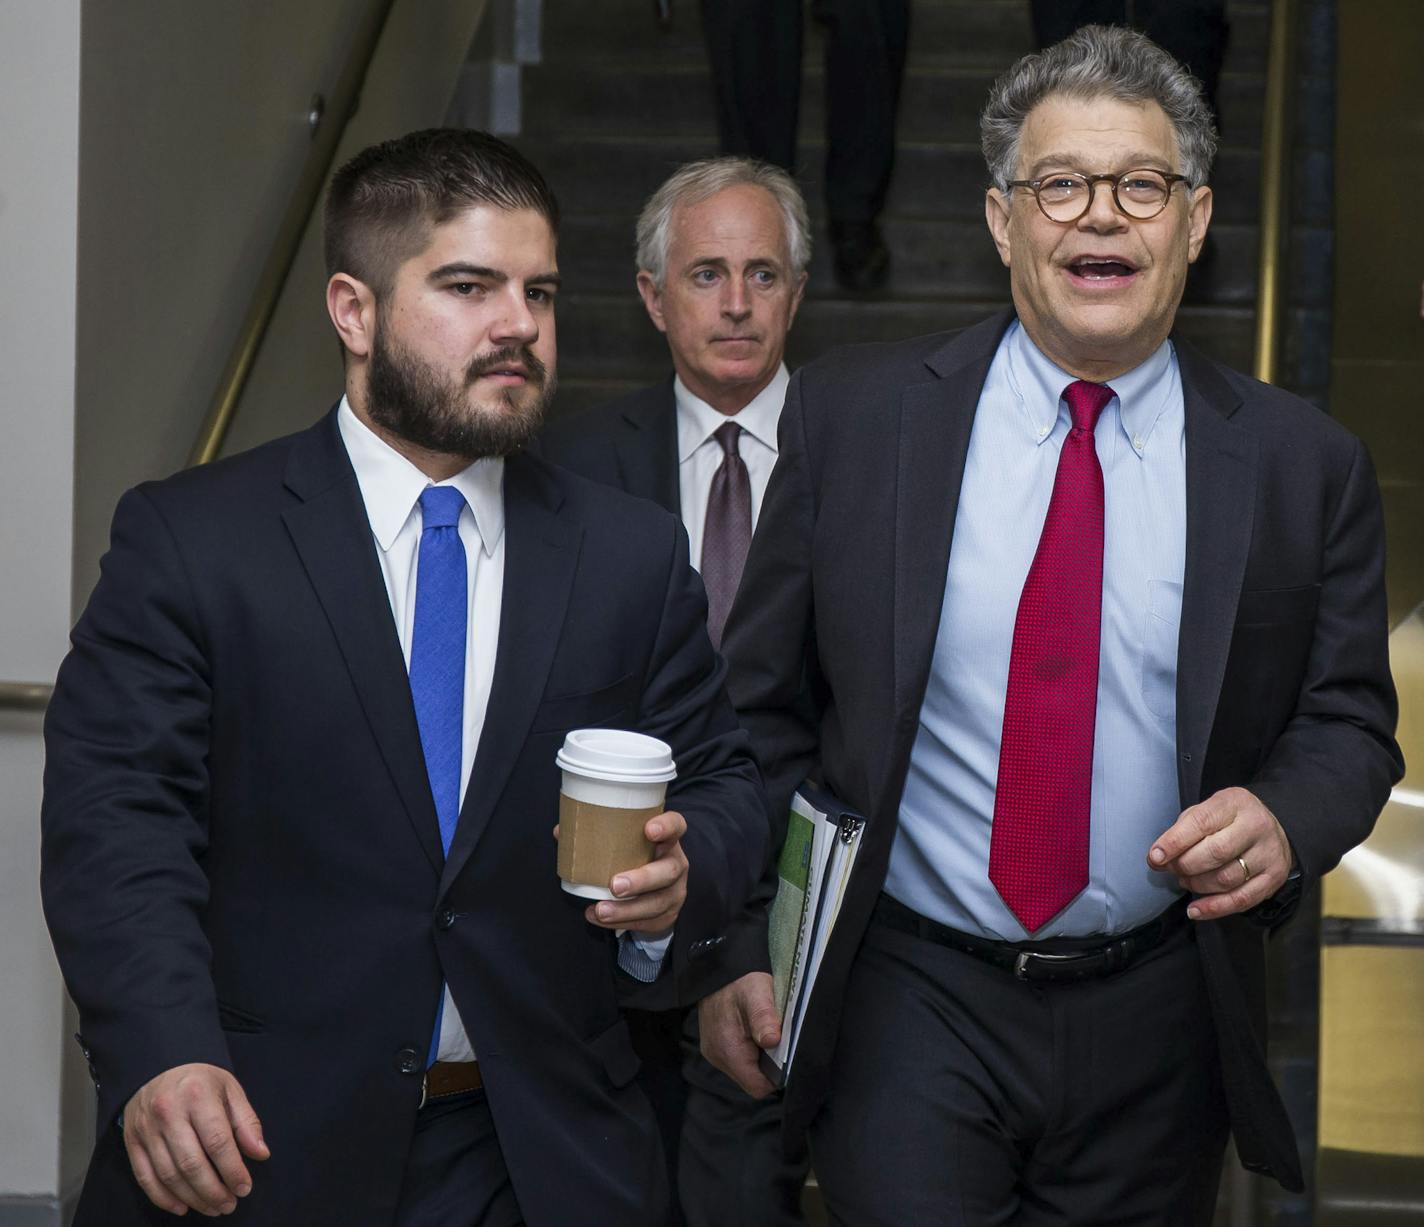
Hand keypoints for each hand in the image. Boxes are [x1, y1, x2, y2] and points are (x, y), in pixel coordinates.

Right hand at [123, 1063, 268, 1215]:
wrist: (159, 1066)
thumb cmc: (200, 1081)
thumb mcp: (230, 1090)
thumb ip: (246, 1122)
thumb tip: (260, 1154)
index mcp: (197, 1096)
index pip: (217, 1142)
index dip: (232, 1170)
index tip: (245, 1188)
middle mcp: (168, 1113)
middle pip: (191, 1164)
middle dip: (213, 1191)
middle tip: (229, 1205)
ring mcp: (146, 1129)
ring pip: (169, 1175)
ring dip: (192, 1198)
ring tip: (212, 1208)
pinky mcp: (132, 1142)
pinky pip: (146, 1177)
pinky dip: (164, 1198)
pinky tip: (183, 1206)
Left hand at [559, 811, 689, 934]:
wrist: (656, 890)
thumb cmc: (634, 857)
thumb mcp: (624, 843)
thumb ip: (597, 835)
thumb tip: (561, 831)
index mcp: (667, 839)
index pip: (676, 826)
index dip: (666, 826)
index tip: (649, 830)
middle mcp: (676, 864)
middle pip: (668, 871)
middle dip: (641, 879)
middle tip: (615, 885)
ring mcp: (674, 892)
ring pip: (656, 903)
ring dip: (626, 909)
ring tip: (601, 910)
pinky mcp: (666, 915)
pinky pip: (645, 922)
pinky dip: (620, 922)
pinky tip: (597, 917)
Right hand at [698, 972, 780, 1098]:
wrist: (717, 967)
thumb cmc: (739, 980)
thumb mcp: (756, 994)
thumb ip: (763, 1018)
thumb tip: (772, 1040)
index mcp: (728, 1050)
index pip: (757, 1087)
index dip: (776, 1077)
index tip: (785, 1056)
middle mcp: (717, 1057)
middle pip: (752, 1080)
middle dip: (768, 1066)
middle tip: (775, 1037)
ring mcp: (714, 1053)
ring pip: (746, 1071)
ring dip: (759, 1057)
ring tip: (764, 1031)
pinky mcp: (715, 1046)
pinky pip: (738, 1060)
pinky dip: (750, 1050)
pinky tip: (753, 1030)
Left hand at [1149, 786, 1294, 920]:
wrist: (1270, 827)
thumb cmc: (1228, 819)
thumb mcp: (1206, 811)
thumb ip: (1181, 831)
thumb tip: (1157, 859)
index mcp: (1234, 803)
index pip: (1201, 823)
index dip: (1174, 842)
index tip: (1154, 857)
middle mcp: (1256, 826)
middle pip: (1215, 853)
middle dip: (1185, 865)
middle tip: (1172, 869)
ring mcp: (1268, 853)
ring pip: (1226, 878)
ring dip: (1197, 885)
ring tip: (1185, 881)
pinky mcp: (1274, 878)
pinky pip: (1242, 900)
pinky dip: (1214, 908)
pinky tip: (1195, 910)